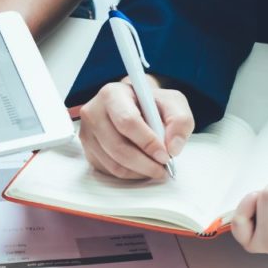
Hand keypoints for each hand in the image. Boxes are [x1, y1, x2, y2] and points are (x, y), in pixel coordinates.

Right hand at [78, 77, 193, 179]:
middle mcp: (93, 112)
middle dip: (144, 163)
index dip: (147, 142)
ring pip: (113, 163)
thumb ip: (180, 121)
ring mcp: (87, 133)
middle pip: (117, 147)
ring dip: (139, 171)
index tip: (165, 154)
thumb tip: (173, 147)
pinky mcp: (88, 150)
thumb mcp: (172, 102)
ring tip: (155, 168)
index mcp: (112, 94)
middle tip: (163, 168)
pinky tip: (141, 166)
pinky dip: (130, 174)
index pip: (127, 121)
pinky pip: (109, 170)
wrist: (133, 106)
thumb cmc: (150, 103)